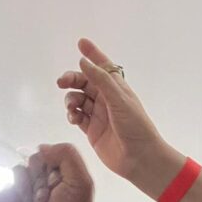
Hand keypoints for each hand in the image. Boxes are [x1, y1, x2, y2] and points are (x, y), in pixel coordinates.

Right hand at [0, 144, 93, 201]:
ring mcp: (25, 193)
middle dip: (38, 181)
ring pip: (15, 175)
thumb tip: (42, 147)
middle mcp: (41, 181)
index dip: (50, 169)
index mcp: (60, 174)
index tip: (57, 186)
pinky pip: (2, 191)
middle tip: (48, 200)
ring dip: (27, 193)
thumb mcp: (81, 181)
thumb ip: (67, 155)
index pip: (46, 154)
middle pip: (29, 162)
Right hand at [57, 38, 163, 179]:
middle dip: (72, 79)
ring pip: (78, 99)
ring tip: (72, 107)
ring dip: (71, 99)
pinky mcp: (92, 130)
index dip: (92, 54)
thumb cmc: (135, 126)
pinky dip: (72, 115)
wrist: (139, 158)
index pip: (103, 66)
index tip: (80, 43)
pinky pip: (77, 117)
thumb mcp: (118, 99)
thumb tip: (82, 61)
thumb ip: (100, 79)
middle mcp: (106, 99)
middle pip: (84, 82)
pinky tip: (73, 118)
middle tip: (62, 82)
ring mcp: (98, 115)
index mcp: (117, 88)